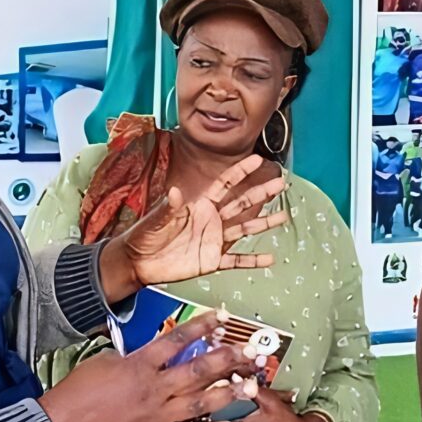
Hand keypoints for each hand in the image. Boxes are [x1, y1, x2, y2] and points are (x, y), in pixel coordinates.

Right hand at [41, 312, 257, 421]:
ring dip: (229, 394)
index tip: (221, 316)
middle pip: (199, 370)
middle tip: (250, 351)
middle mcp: (154, 390)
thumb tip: (151, 354)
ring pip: (201, 403)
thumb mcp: (103, 361)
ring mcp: (156, 417)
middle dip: (228, 359)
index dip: (202, 326)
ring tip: (251, 386)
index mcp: (140, 365)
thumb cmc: (76, 392)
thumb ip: (132, 357)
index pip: (177, 339)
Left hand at [104, 155, 289, 293]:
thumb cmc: (145, 235)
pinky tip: (269, 259)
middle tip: (280, 183)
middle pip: (241, 204)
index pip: (225, 184)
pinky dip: (252, 260)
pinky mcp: (212, 260)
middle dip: (261, 193)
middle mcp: (211, 220)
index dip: (241, 172)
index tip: (257, 159)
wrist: (139, 262)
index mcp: (199, 205)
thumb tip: (175, 193)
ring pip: (244, 230)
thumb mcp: (156, 219)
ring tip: (283, 217)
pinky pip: (236, 260)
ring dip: (264, 223)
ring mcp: (213, 240)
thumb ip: (168, 208)